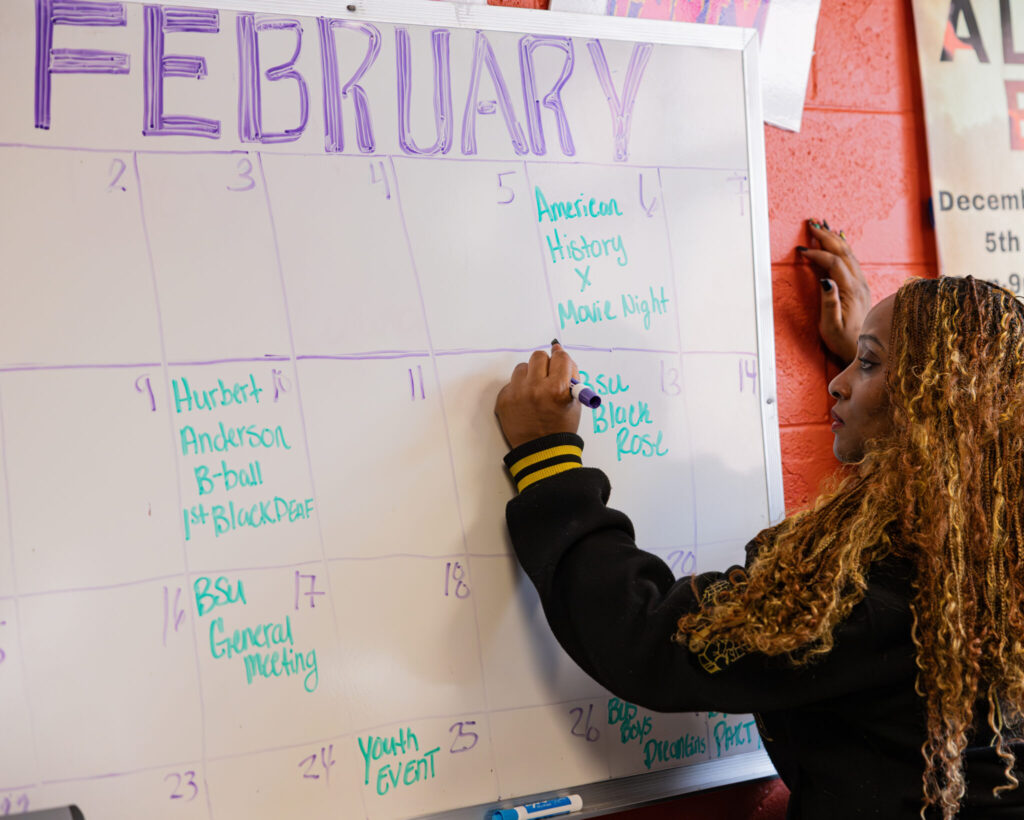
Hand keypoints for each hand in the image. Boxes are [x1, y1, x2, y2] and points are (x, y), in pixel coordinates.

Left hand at [495, 342, 581, 448]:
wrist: (541, 452)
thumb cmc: (560, 428)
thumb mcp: (573, 402)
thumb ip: (570, 377)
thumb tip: (561, 355)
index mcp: (557, 389)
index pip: (560, 358)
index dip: (561, 356)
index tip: (559, 355)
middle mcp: (535, 389)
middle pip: (538, 356)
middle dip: (545, 363)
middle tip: (547, 373)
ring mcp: (517, 394)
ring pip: (522, 367)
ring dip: (530, 375)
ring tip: (535, 390)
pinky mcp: (504, 400)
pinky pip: (511, 383)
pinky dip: (519, 388)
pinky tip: (525, 401)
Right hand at [798, 220, 871, 362]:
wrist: (866, 350)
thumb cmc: (844, 341)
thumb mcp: (831, 326)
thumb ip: (829, 302)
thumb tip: (823, 280)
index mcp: (851, 291)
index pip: (834, 264)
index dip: (817, 254)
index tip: (802, 250)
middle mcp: (859, 284)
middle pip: (844, 252)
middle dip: (827, 237)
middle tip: (812, 224)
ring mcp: (862, 284)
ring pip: (849, 254)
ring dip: (835, 238)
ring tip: (823, 226)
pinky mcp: (861, 288)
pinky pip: (852, 261)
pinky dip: (842, 248)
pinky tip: (839, 241)